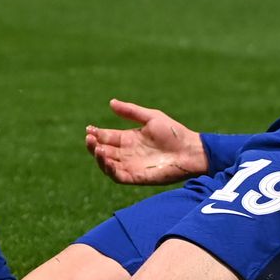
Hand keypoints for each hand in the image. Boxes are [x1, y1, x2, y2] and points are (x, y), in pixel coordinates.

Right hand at [85, 99, 206, 184]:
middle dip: (93, 145)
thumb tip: (111, 102)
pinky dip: (109, 170)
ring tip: (96, 148)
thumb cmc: (174, 132)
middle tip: (89, 138)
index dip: (96, 134)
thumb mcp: (151, 117)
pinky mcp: (137, 177)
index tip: (88, 129)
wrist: (190, 150)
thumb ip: (131, 112)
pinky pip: (118, 176)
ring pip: (107, 165)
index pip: (107, 137)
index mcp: (129, 138)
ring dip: (99, 158)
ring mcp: (131, 166)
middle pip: (104, 151)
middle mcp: (128, 153)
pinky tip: (107, 160)